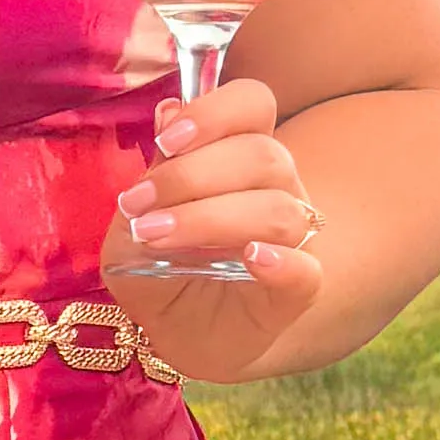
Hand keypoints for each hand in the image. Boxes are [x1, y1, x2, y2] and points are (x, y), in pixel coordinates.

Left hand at [106, 73, 321, 322]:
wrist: (181, 336)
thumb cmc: (159, 272)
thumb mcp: (133, 223)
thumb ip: (153, 173)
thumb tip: (169, 109)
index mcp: (239, 156)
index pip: (253, 103)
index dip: (214, 112)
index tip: (166, 140)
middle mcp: (274, 188)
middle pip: (262, 155)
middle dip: (191, 176)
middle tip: (136, 206)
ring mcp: (291, 239)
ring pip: (278, 207)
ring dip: (209, 219)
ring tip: (155, 238)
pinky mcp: (295, 291)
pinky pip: (307, 270)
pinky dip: (281, 263)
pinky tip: (252, 259)